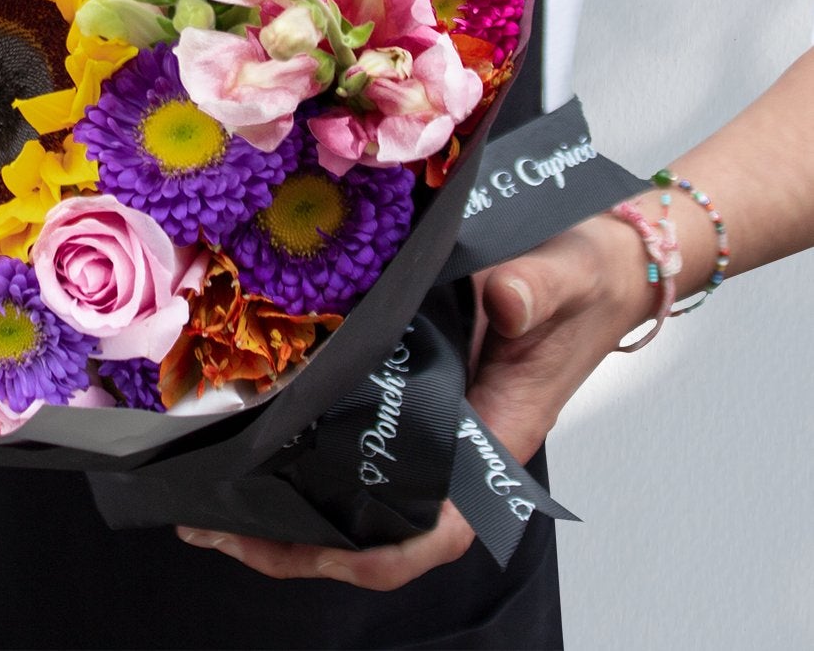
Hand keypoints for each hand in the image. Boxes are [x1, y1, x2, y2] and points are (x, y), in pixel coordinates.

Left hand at [176, 210, 653, 583]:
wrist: (605, 260)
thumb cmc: (586, 280)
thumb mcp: (564, 277)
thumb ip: (537, 288)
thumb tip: (506, 298)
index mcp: (491, 438)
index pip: (434, 529)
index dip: (369, 552)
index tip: (301, 546)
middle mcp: (456, 448)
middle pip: (375, 532)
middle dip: (294, 541)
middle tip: (209, 522)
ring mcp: (433, 426)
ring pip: (358, 499)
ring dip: (288, 509)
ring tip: (208, 499)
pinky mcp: (415, 392)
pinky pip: (356, 447)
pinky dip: (304, 459)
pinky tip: (255, 440)